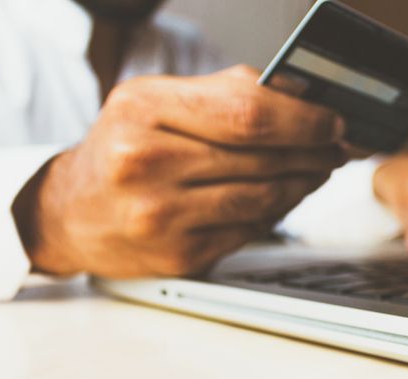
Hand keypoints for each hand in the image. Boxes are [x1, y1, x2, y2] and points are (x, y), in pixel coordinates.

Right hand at [13, 65, 345, 277]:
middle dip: (314, 151)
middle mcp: (146, 163)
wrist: (71, 212)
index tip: (333, 121)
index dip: (304, 119)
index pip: (248, 112)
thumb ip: (227, 93)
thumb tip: (303, 97)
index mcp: (143, 109)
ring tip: (317, 170)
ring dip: (303, 183)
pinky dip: (276, 212)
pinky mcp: (177, 255)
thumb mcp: (157, 102)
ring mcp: (160, 216)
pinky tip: (284, 197)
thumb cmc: (122, 149)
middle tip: (336, 147)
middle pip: (262, 156)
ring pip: (263, 198)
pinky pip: (249, 230)